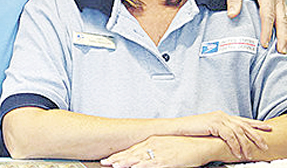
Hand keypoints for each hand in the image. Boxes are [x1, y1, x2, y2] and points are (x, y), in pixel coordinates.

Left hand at [100, 136, 217, 167]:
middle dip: (117, 159)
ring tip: (113, 165)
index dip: (120, 155)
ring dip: (124, 163)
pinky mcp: (166, 160)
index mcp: (152, 141)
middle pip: (131, 153)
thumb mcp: (166, 145)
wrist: (201, 145)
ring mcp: (158, 152)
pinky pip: (150, 164)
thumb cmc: (185, 146)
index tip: (109, 158)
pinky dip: (140, 166)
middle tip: (104, 162)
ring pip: (137, 158)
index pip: (132, 149)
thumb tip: (144, 157)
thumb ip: (154, 149)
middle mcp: (153, 145)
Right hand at [171, 111, 269, 159]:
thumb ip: (221, 131)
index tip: (267, 128)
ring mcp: (218, 119)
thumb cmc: (191, 130)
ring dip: (245, 145)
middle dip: (256, 136)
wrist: (177, 128)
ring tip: (249, 155)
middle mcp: (222, 115)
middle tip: (264, 145)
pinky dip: (235, 146)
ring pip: (239, 132)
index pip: (242, 120)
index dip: (256, 124)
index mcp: (222, 115)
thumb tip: (231, 139)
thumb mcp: (209, 129)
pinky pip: (230, 136)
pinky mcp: (214, 124)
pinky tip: (237, 153)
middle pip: (244, 125)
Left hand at [225, 0, 286, 52]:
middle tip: (281, 51)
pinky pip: (282, 17)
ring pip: (284, 19)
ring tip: (282, 49)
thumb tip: (232, 15)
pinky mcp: (278, 2)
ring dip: (285, 34)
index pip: (267, 15)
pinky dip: (282, 28)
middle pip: (281, 20)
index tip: (263, 43)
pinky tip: (280, 38)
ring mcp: (279, 0)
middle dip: (282, 36)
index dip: (266, 30)